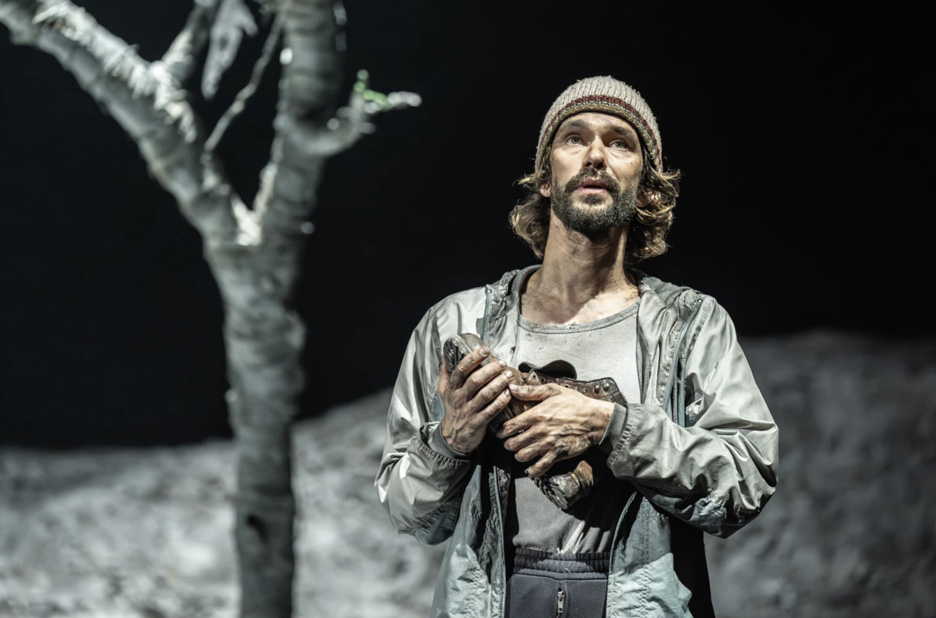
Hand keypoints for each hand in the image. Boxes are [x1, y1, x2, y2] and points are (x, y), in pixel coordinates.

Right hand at [437, 346, 512, 454]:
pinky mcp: (477, 423)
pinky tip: (508, 394)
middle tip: (502, 363)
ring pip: (485, 395)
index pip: (460, 370)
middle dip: (490, 370)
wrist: (453, 436)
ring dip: (498, 384)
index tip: (485, 350)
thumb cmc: (452, 410)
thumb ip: (445, 372)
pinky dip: (500, 402)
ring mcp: (468, 411)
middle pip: (474, 381)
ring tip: (509, 375)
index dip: (473, 358)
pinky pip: (491, 411)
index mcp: (452, 388)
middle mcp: (459, 398)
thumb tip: (445, 353)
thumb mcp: (444, 391)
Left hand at [496, 383, 613, 476]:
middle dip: (508, 444)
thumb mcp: (553, 391)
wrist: (594, 419)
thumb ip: (530, 391)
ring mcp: (548, 444)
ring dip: (518, 455)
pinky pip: (539, 468)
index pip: (509, 427)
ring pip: (522, 456)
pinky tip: (531, 467)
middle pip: (512, 444)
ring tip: (520, 452)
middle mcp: (539, 431)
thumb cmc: (575, 403)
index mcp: (536, 415)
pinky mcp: (557, 455)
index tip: (503, 432)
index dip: (502, 431)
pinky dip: (532, 470)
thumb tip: (511, 388)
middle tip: (510, 443)